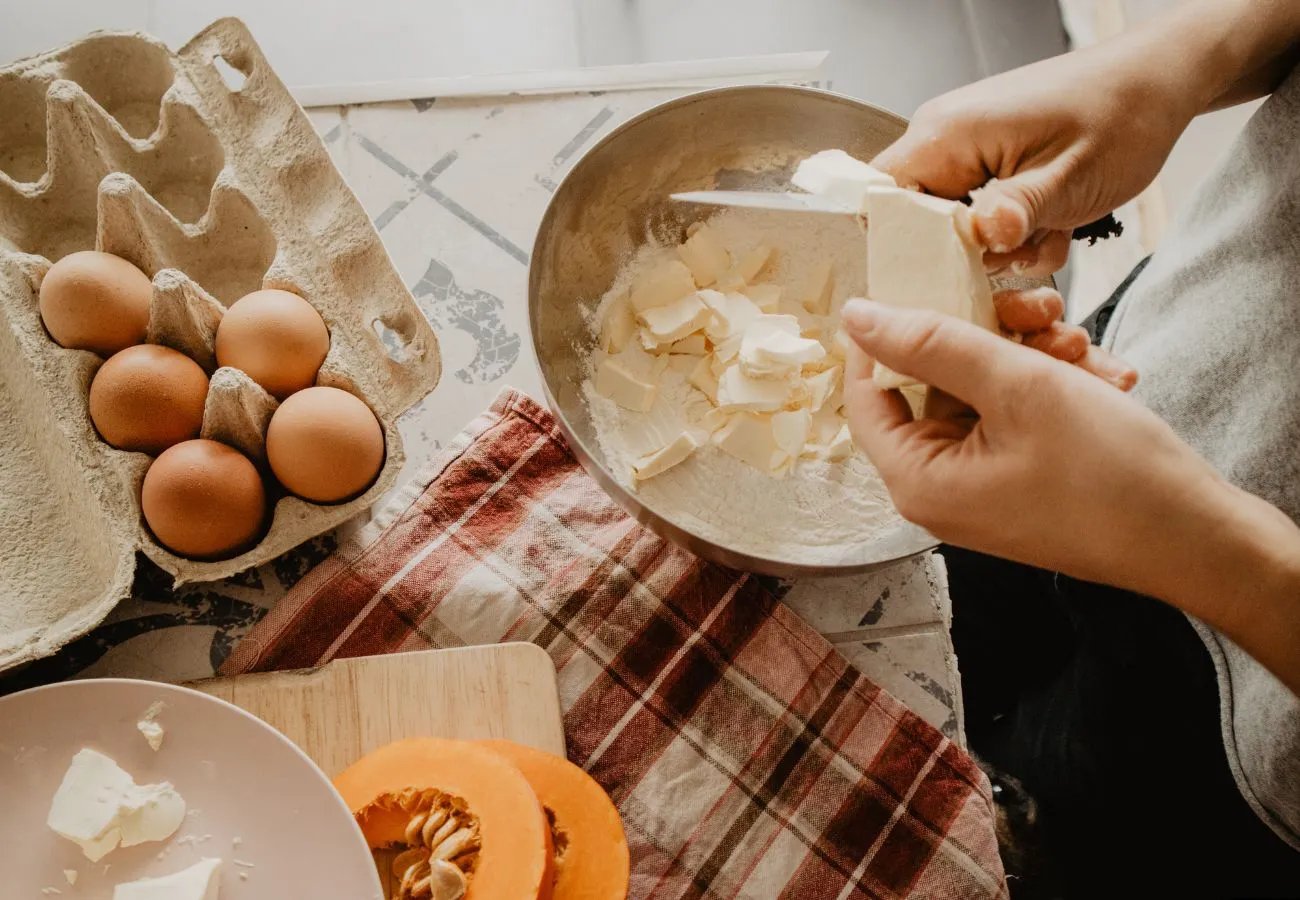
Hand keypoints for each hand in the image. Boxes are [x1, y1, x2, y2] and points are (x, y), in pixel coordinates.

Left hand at [841, 298, 1299, 693]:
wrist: (1197, 538)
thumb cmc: (1108, 473)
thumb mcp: (1016, 386)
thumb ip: (931, 344)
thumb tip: (859, 317)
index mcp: (917, 480)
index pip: (865, 394)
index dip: (887, 335)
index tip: (921, 285)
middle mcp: (937, 489)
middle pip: (927, 387)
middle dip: (981, 338)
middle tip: (1034, 310)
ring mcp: (978, 486)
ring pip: (977, 394)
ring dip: (1026, 357)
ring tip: (1077, 342)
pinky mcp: (1016, 479)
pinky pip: (1010, 417)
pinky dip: (1046, 387)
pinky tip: (1096, 370)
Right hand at [868, 36, 1200, 387]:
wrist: (1159, 82)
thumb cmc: (1122, 113)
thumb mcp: (1071, 176)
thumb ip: (1016, 211)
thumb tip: (976, 238)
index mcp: (948, 133)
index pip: (881, 199)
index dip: (899, 247)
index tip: (942, 276)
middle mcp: (945, 138)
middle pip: (915, 221)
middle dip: (963, 255)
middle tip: (1016, 254)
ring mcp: (967, 152)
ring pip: (952, 227)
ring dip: (998, 249)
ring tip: (1047, 235)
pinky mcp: (988, 165)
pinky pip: (980, 218)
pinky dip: (1016, 236)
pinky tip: (1053, 226)